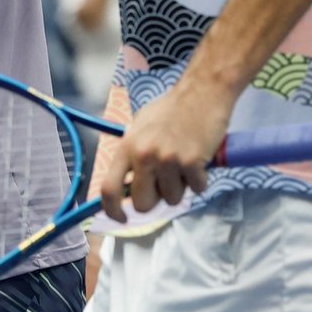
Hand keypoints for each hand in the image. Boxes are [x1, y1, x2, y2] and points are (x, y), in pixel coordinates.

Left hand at [98, 78, 233, 222]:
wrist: (202, 92)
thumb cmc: (171, 110)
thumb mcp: (140, 128)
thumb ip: (132, 156)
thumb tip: (126, 188)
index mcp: (127, 147)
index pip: (109, 188)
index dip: (111, 211)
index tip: (121, 219)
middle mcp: (144, 155)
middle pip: (142, 204)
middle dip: (155, 201)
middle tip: (165, 184)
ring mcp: (168, 159)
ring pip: (173, 199)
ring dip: (181, 187)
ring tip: (184, 163)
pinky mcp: (192, 162)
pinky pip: (196, 189)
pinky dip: (200, 180)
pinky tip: (199, 159)